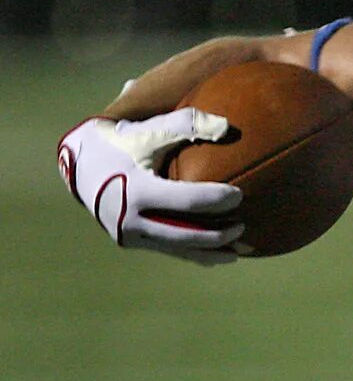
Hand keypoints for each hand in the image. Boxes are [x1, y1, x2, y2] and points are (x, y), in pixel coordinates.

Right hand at [57, 110, 243, 263]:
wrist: (81, 163)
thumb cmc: (123, 142)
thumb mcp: (149, 129)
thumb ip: (187, 124)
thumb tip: (226, 127)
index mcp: (135, 189)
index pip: (186, 201)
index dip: (216, 200)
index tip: (240, 195)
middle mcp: (129, 217)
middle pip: (184, 234)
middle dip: (218, 234)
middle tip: (243, 226)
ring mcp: (127, 233)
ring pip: (177, 248)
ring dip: (210, 252)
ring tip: (240, 250)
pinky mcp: (129, 240)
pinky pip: (167, 250)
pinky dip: (193, 254)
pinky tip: (218, 256)